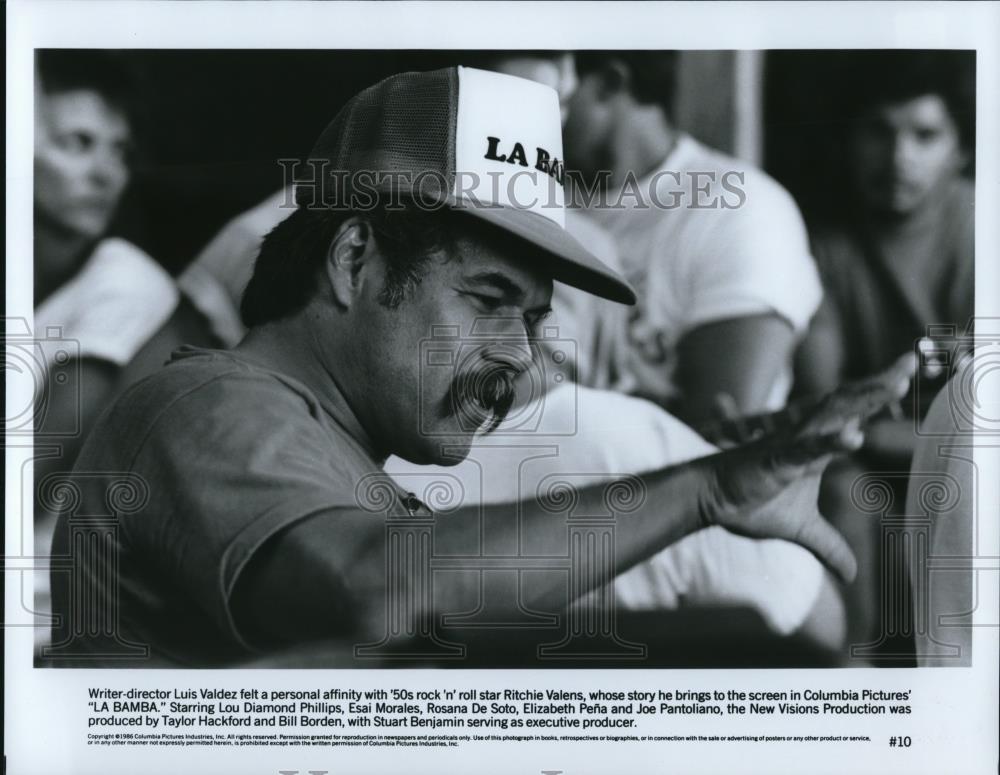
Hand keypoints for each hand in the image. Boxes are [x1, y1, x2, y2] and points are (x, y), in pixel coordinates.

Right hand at [697, 353, 916, 582]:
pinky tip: (854, 436)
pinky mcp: (776, 459)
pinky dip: (830, 442)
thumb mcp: (802, 530)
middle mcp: (806, 438)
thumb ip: (829, 546)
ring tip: (895, 385)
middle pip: (849, 405)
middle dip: (881, 385)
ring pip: (832, 417)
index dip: (878, 396)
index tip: (905, 375)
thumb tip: (851, 575)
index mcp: (816, 447)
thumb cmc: (751, 503)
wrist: (711, 500)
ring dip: (864, 401)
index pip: (853, 415)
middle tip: (909, 362)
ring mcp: (791, 446)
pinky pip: (806, 448)